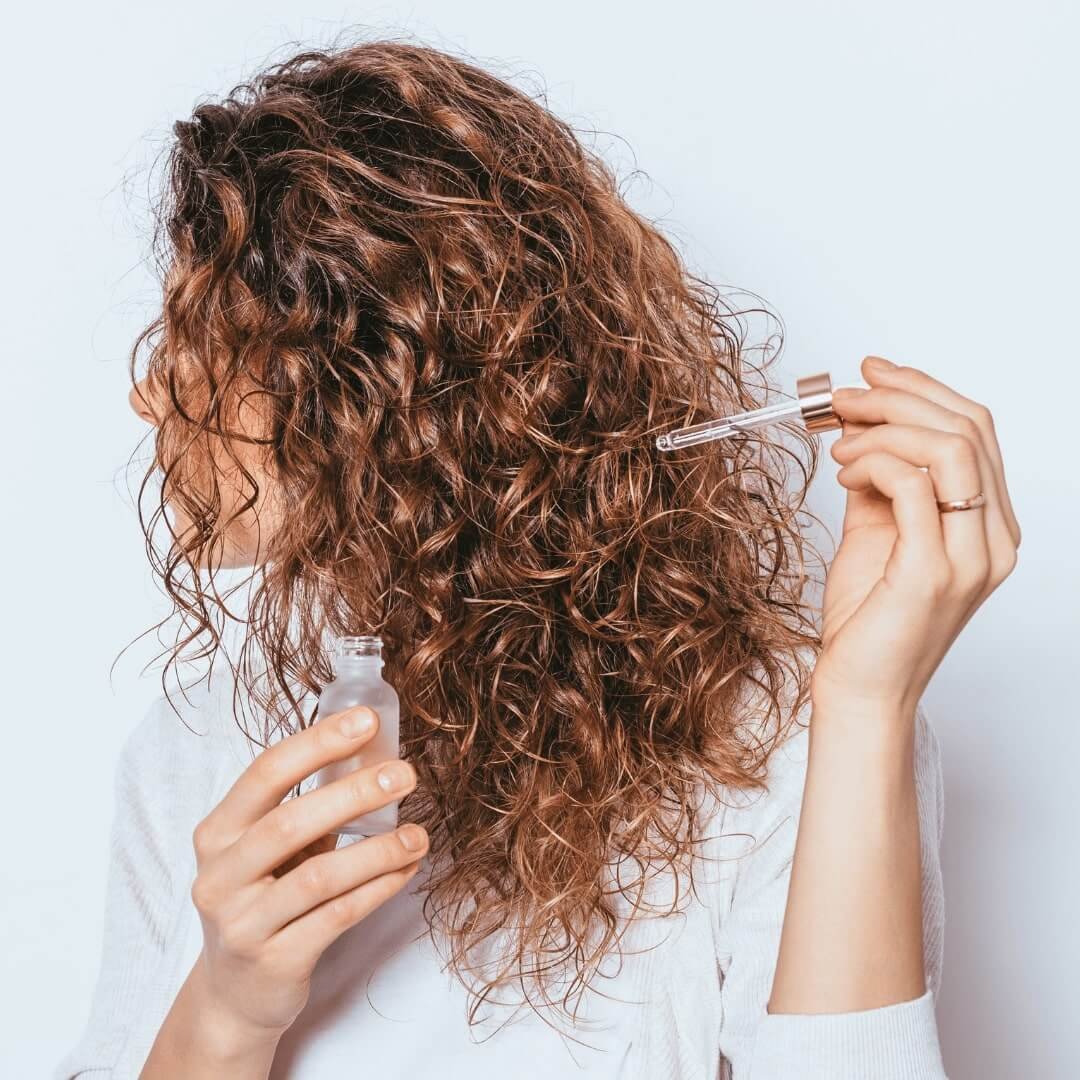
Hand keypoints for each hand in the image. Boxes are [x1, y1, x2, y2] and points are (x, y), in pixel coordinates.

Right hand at [185, 706, 427, 1042]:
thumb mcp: (268, 851)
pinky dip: (377, 889)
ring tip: (417, 834)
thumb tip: (377, 755)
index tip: (367, 721)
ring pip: (318, 877)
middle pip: (289, 823)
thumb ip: (307, 808)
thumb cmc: (262, 899)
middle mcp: (220, 876)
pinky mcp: (274, 962)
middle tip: (404, 775)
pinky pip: (336, 917)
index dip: (318, 743)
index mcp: (217, 832)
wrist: (234, 994)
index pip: (265, 774)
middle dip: (353, 794)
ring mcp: (242, 923)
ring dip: (377, 851)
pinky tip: (406, 869)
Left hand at [811, 355, 1020, 715]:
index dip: (922, 389)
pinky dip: (874, 462)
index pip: (975, 431)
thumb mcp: (876, 533)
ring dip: (885, 425)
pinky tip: (844, 471)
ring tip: (839, 438)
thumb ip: (881, 482)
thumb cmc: (868, 618)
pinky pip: (914, 485)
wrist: (861, 687)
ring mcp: (971, 557)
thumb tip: (862, 429)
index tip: (872, 373)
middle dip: (899, 396)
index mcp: (988, 526)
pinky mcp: (934, 571)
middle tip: (845, 396)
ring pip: (950, 447)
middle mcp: (994, 539)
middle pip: (967, 428)